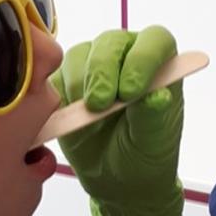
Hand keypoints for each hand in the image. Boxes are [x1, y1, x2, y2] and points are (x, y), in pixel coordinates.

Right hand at [50, 25, 183, 215]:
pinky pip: (57, 73)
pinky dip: (60, 92)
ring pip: (80, 54)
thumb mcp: (152, 140)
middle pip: (111, 42)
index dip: (143, 58)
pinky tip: (69, 113)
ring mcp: (94, 65)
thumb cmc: (143, 152)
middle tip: (100, 104)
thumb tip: (158, 96)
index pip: (155, 40)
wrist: (115, 175)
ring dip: (79, 82)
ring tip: (88, 114)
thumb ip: (153, 116)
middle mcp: (126, 57)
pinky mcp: (67, 80)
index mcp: (158, 64)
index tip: (131, 91)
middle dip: (103, 71)